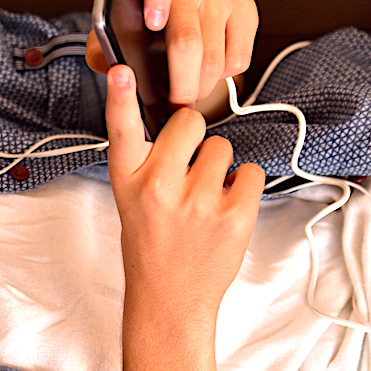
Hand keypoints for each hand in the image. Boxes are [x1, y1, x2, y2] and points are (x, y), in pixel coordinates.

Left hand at [86, 0, 258, 108]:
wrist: (167, 38)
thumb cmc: (134, 38)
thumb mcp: (108, 43)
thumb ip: (102, 51)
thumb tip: (118, 72)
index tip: (152, 23)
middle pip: (187, 38)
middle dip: (180, 83)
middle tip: (173, 104)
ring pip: (213, 58)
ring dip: (199, 88)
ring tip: (184, 95)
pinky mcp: (244, 9)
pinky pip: (237, 59)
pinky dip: (221, 78)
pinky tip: (204, 73)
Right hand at [105, 63, 264, 318]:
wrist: (168, 299)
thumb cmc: (150, 246)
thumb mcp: (131, 201)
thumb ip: (148, 163)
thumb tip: (183, 123)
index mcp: (128, 181)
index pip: (121, 130)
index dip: (120, 96)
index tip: (122, 71)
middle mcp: (158, 187)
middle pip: (189, 123)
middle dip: (194, 138)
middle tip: (187, 171)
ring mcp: (197, 201)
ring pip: (223, 149)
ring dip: (220, 169)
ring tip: (204, 201)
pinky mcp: (233, 215)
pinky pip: (250, 173)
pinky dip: (242, 189)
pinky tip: (224, 212)